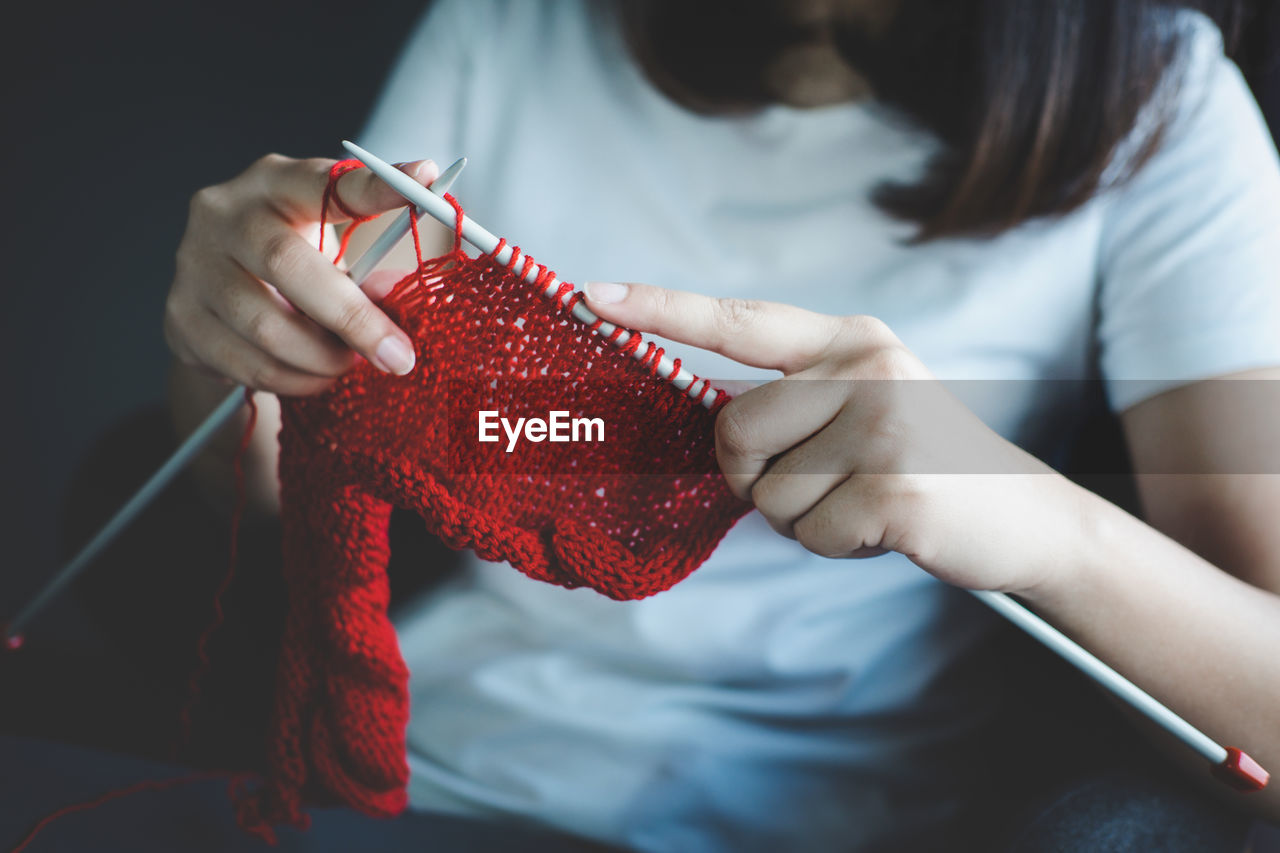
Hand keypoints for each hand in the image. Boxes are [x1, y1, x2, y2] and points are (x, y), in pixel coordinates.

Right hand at [165, 154, 438, 394]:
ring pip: (266, 328)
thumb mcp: (332, 248)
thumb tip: (399, 299)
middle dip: (353, 319)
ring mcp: (193, 266)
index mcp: (274, 183)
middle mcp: (224, 215)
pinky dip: (294, 380)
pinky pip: (247, 364)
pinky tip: (313, 376)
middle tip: (398, 357)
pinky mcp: (180, 319)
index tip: (425, 181)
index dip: (375, 187)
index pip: (326, 180)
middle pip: (288, 264)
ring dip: (322, 359)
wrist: (222, 301)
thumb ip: (367, 265)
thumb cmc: (297, 265)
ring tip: (347, 364)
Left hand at [583, 281, 1090, 593]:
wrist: (1018, 516)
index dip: (659, 310)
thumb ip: (790, 404)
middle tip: (820, 485)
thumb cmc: (915, 464)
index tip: (590, 297)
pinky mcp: (896, 484)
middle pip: (732, 433)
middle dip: (756, 479)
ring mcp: (884, 423)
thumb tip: (708, 422)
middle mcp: (866, 367)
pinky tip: (883, 527)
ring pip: (767, 495)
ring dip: (803, 519)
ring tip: (864, 501)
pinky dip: (835, 546)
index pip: (737, 321)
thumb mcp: (860, 408)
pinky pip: (809, 534)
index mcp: (848, 340)